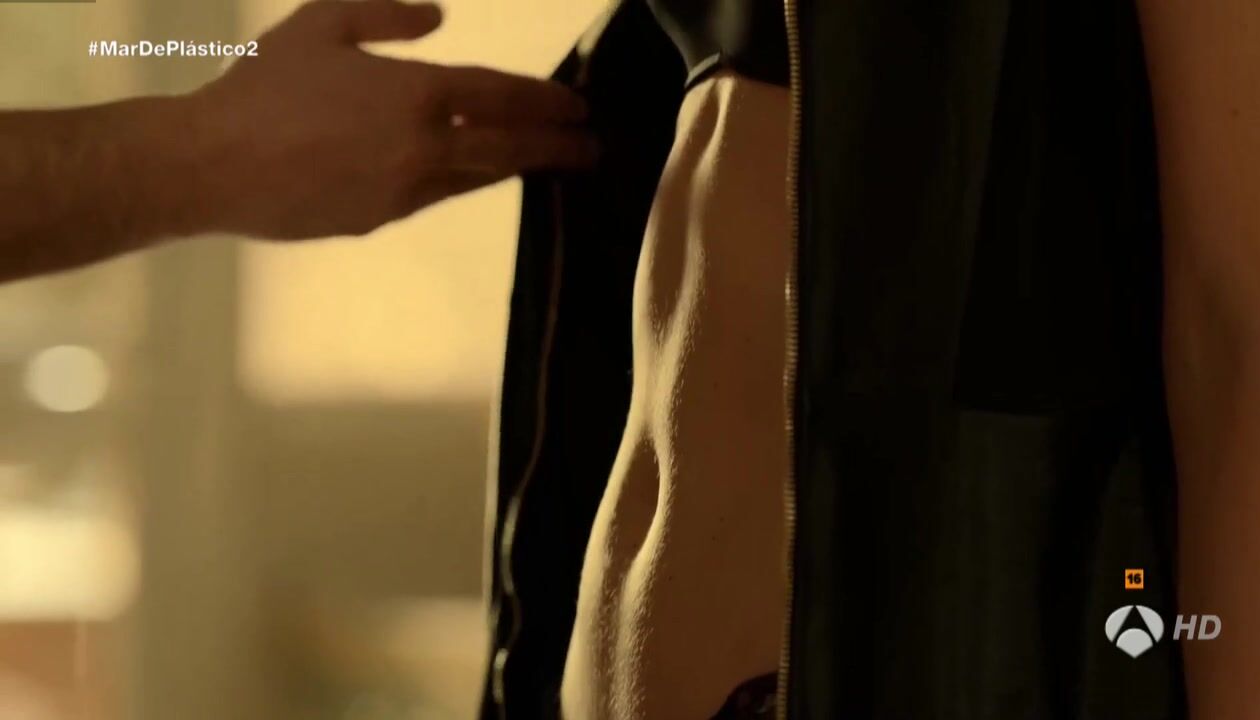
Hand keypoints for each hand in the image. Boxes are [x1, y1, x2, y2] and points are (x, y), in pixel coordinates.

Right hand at [187, 0, 595, 238]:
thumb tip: (437, 16)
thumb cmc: (261, 86)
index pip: (502, 96)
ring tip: (544, 159)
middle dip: (556, 146)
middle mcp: (424, 149)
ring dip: (516, 167)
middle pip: (509, 148)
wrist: (211, 167)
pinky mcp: (381, 219)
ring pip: (478, 177)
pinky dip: (466, 181)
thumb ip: (385, 14)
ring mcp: (405, 191)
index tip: (580, 107)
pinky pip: (437, 195)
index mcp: (415, 94)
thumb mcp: (321, 24)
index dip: (547, 102)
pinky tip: (472, 173)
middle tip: (592, 148)